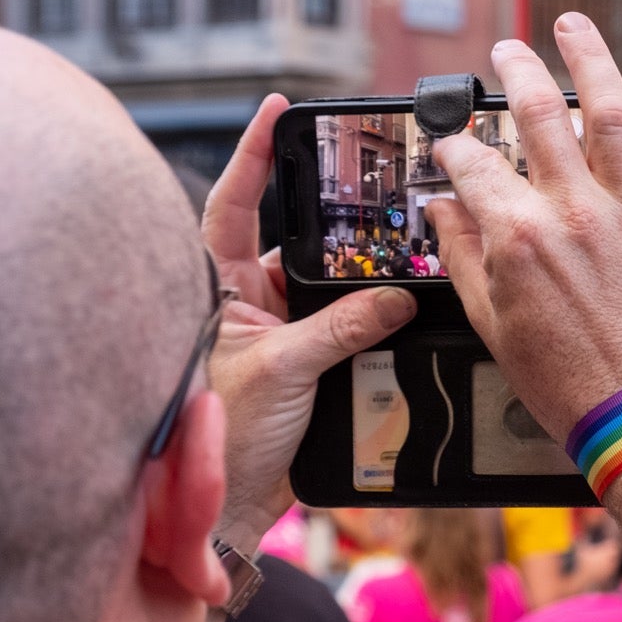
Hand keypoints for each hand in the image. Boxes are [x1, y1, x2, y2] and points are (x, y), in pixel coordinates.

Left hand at [203, 96, 418, 551]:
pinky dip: (377, 331)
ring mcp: (278, 339)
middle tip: (380, 203)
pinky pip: (349, 335)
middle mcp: (246, 306)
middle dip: (340, 234)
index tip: (278, 109)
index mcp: (217, 290)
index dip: (252, 155)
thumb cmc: (222, 439)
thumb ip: (343, 329)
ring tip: (404, 276)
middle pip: (298, 248)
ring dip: (365, 293)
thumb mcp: (284, 371)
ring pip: (332, 295)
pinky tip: (405, 324)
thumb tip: (396, 298)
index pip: (232, 205)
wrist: (227, 513)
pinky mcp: (307, 372)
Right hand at [427, 13, 621, 442]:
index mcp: (520, 237)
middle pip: (539, 113)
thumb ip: (464, 257)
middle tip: (505, 52)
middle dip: (515, 70)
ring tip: (571, 25)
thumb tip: (442, 210)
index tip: (449, 141)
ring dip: (589, 57)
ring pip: (610, 109)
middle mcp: (575, 211)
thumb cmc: (569, 381)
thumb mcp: (493, 324)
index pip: (473, 164)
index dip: (453, 145)